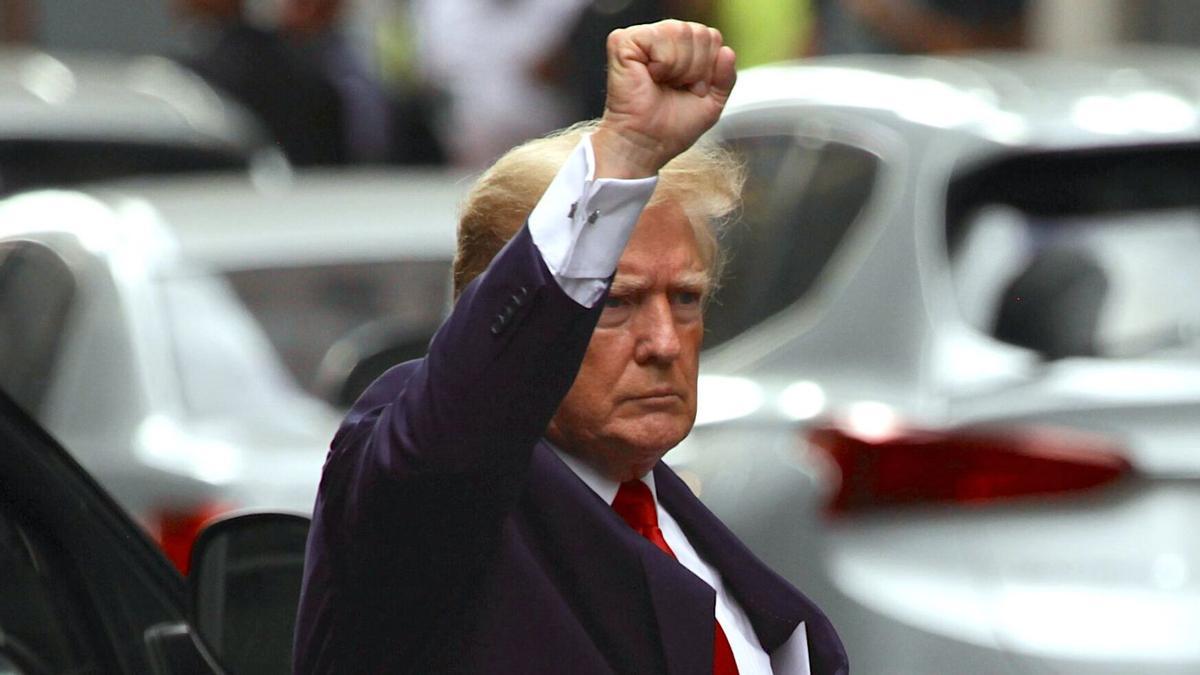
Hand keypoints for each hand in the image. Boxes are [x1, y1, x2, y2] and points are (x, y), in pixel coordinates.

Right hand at [592, 20, 735, 178]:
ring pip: (681, 31)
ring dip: (680, 67)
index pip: (712, 36)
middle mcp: (662, 38)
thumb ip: (726, 77)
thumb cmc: (670, 128)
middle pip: (700, 32)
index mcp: (681, 48)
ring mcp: (641, 38)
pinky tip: (651, 76)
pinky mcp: (623, 41)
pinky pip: (659, 37)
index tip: (693, 90)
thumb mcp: (712, 103)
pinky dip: (663, 62)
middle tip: (678, 88)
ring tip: (664, 83)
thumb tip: (727, 52)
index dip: (709, 67)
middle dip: (697, 68)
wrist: (646, 145)